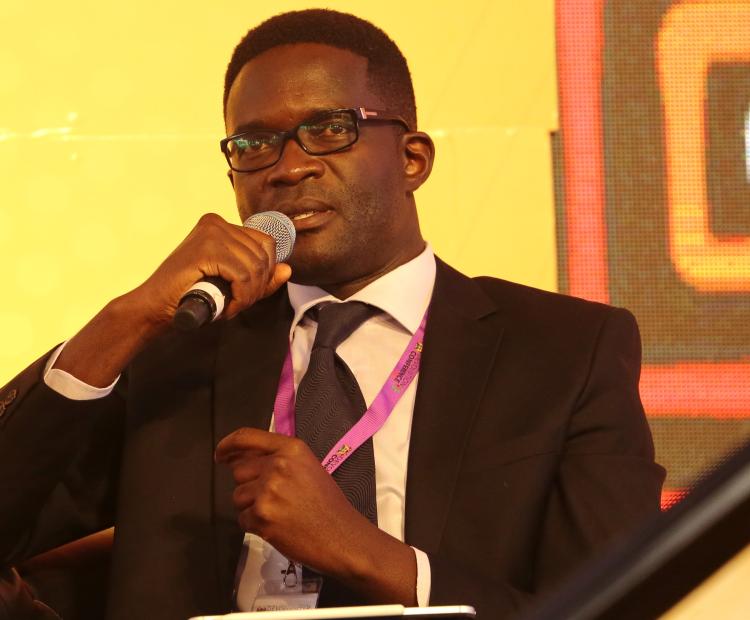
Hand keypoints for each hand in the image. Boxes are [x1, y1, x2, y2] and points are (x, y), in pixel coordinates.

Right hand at [134, 212, 290, 326]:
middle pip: (264, 255)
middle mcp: (216, 222)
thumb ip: (260, 277)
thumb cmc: (190, 295)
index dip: (266, 272)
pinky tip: (228, 308)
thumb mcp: (232, 284)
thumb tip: (287, 269)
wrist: (154, 308)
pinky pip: (243, 276)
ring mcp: (211, 233)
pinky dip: (241, 297)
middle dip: (258, 286)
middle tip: (239, 304)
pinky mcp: (207, 249)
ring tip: (231, 307)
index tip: (249, 293)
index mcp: (221, 225)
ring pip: (255, 267)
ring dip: (249, 295)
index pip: (266, 243)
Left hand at [215, 428, 416, 604]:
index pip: (247, 437)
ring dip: (251, 507)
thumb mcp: (307, 467)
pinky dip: (254, 525)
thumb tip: (242, 460)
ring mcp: (267, 491)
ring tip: (278, 514)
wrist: (342, 536)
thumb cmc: (328, 503)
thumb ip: (278, 459)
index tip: (220, 454)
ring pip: (238, 496)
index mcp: (291, 448)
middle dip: (248, 485)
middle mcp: (276, 465)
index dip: (228, 445)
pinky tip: (277, 527)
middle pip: (239, 471)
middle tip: (270, 498)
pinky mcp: (261, 516)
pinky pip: (242, 518)